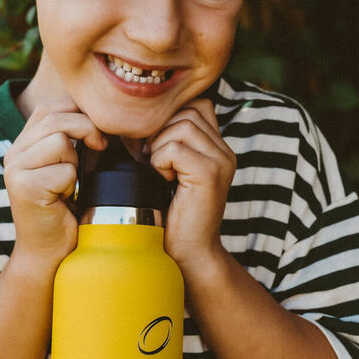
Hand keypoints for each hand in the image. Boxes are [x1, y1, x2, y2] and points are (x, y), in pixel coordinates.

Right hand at [4, 102, 105, 270]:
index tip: (97, 132)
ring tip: (70, 182)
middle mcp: (13, 154)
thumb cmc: (64, 210)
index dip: (78, 112)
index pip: (50, 107)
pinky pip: (64, 170)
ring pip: (60, 141)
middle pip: (56, 118)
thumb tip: (98, 112)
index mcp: (22, 145)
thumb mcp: (66, 167)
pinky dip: (72, 184)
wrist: (48, 252)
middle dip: (87, 128)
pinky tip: (64, 199)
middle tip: (101, 146)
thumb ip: (70, 140)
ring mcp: (15, 170)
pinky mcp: (24, 187)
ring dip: (75, 161)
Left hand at [144, 98, 235, 272]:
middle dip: (160, 130)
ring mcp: (221, 161)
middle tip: (150, 159)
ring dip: (159, 146)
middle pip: (187, 110)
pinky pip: (174, 147)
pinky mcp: (209, 174)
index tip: (152, 145)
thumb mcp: (168, 171)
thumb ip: (165, 142)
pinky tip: (163, 179)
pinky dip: (159, 160)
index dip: (169, 117)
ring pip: (181, 125)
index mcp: (218, 148)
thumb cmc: (170, 214)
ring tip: (159, 170)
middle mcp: (225, 151)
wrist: (187, 253)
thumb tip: (133, 117)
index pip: (196, 105)